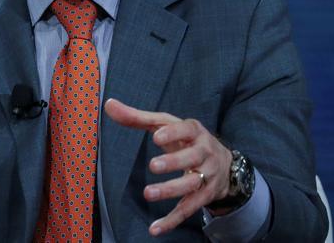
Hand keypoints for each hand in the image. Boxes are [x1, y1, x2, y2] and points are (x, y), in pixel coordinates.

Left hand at [104, 98, 232, 236]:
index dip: (173, 133)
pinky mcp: (204, 196)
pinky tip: (155, 228)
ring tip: (149, 193)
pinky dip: (172, 220)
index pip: (186, 129)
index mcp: (194, 131)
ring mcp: (206, 175)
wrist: (224, 163)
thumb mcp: (166, 125)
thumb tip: (109, 105)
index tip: (156, 137)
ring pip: (191, 185)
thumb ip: (137, 117)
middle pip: (191, 158)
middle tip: (153, 165)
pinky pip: (188, 209)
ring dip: (171, 190)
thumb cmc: (185, 139)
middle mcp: (204, 152)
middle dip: (174, 162)